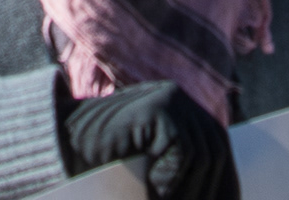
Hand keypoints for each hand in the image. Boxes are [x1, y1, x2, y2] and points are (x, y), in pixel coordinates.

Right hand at [58, 83, 236, 199]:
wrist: (61, 146)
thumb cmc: (106, 165)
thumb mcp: (153, 172)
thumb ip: (179, 173)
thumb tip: (227, 196)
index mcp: (184, 112)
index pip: (218, 150)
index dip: (222, 184)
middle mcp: (182, 100)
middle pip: (214, 153)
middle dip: (207, 191)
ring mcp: (170, 99)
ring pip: (201, 156)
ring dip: (187, 191)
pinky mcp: (158, 107)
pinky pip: (182, 151)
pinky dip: (171, 179)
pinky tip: (152, 191)